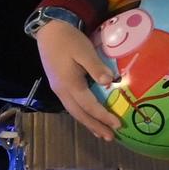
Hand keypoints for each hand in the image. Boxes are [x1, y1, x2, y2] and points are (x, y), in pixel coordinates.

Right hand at [35, 18, 119, 140]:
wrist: (50, 31)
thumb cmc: (69, 41)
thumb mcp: (84, 51)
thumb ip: (95, 67)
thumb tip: (108, 82)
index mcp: (69, 84)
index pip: (89, 105)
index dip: (103, 116)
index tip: (118, 125)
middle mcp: (62, 90)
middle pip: (80, 114)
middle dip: (95, 126)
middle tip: (110, 137)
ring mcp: (59, 89)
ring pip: (74, 111)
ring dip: (88, 123)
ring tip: (102, 133)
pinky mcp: (60, 85)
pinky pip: (72, 105)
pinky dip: (83, 114)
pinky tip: (90, 118)